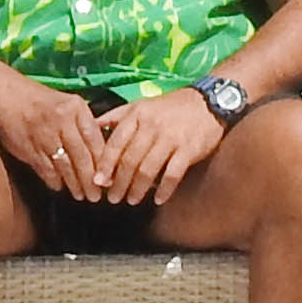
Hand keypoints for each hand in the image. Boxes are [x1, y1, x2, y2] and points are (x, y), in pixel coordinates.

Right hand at [0, 81, 107, 196]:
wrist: (3, 92)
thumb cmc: (37, 98)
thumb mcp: (66, 102)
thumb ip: (82, 124)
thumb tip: (100, 152)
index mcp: (75, 107)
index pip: (96, 140)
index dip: (104, 162)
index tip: (109, 177)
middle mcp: (61, 120)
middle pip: (82, 157)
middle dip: (91, 181)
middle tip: (96, 195)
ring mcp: (44, 134)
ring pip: (65, 167)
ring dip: (74, 185)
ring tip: (81, 195)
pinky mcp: (27, 147)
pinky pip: (46, 170)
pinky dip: (54, 181)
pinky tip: (60, 187)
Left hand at [96, 89, 226, 204]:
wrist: (208, 102)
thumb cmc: (171, 107)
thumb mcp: (142, 105)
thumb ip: (117, 116)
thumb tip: (93, 126)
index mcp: (137, 115)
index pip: (115, 143)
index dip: (105, 165)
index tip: (98, 181)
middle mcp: (151, 126)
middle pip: (129, 160)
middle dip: (118, 182)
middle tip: (112, 198)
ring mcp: (171, 138)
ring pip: (148, 169)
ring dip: (137, 189)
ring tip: (131, 200)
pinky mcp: (188, 149)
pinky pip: (172, 174)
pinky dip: (164, 190)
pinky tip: (158, 200)